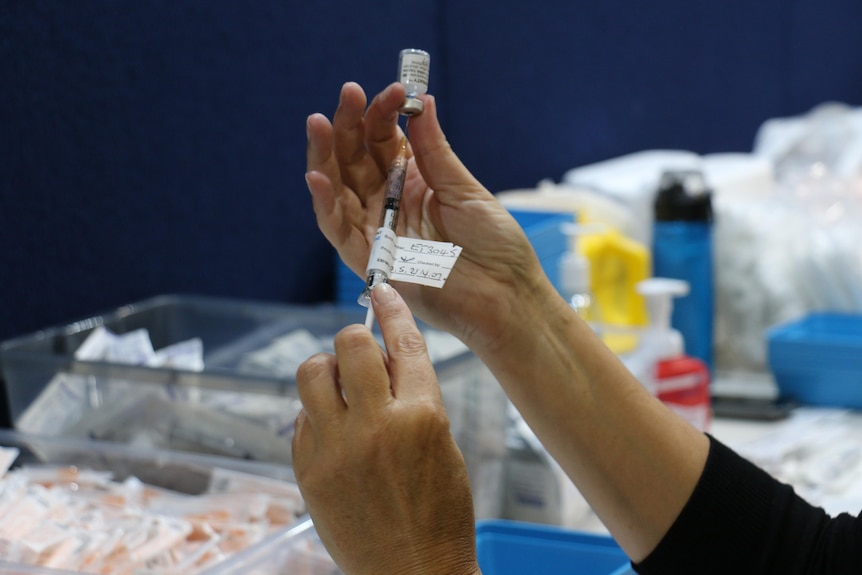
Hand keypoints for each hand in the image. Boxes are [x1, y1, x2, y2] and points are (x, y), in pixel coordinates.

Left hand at [292, 283, 480, 574]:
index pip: (403, 343)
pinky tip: (332, 433)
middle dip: (353, 340)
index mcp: (423, 416)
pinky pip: (301, 418)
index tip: (382, 291)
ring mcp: (336, 448)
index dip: (392, 310)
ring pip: (311, 372)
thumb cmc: (438, 513)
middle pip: (348, 345)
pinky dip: (315, 415)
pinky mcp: (308, 470)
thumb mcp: (443, 446)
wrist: (412, 573)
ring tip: (338, 389)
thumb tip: (380, 362)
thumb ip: (413, 399)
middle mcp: (377, 426)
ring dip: (326, 370)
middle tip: (358, 354)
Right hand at [306, 82, 550, 351]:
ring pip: (338, 189)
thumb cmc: (494, 245)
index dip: (382, 114)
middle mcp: (389, 203)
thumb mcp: (464, 189)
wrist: (505, 294)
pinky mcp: (370, 261)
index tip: (392, 90)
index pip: (385, 141)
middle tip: (348, 95)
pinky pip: (338, 230)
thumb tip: (421, 102)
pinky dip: (324, 204)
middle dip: (348, 126)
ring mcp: (377, 230)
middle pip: (355, 160)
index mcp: (414, 182)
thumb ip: (434, 150)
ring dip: (325, 156)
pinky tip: (317, 175)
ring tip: (318, 123)